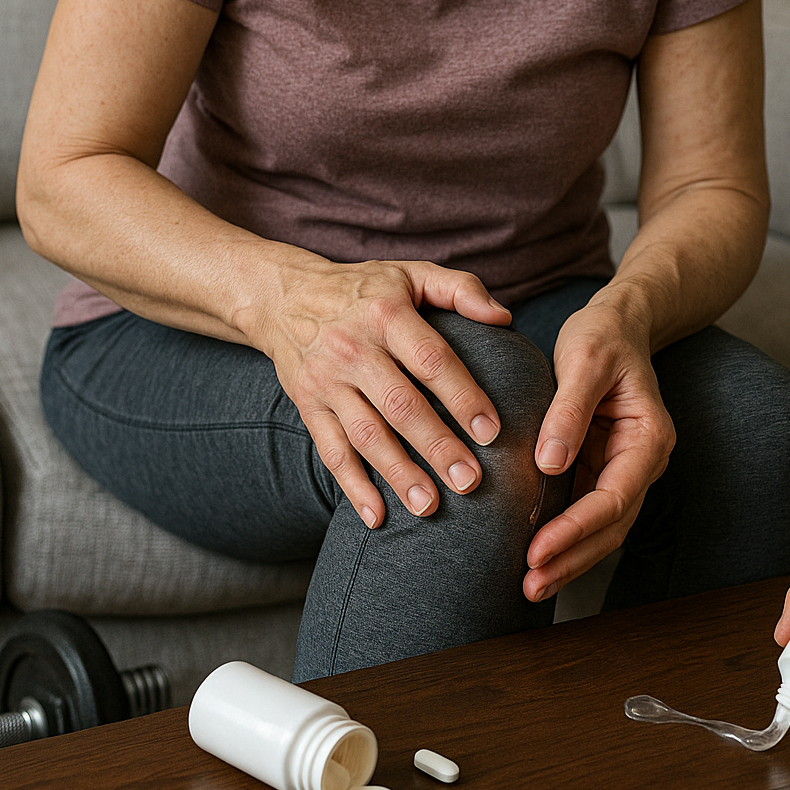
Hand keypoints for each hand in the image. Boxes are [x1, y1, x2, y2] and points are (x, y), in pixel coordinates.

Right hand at [252, 255, 509, 529]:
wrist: (285, 295)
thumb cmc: (364, 288)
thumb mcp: (411, 273)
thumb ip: (461, 289)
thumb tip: (504, 319)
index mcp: (387, 314)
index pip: (431, 360)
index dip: (463, 396)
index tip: (491, 431)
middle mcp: (354, 348)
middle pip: (401, 405)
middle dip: (437, 446)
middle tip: (470, 481)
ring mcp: (327, 381)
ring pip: (366, 435)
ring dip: (399, 474)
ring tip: (430, 507)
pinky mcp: (308, 406)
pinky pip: (330, 451)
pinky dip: (352, 487)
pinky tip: (377, 517)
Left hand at [522, 292, 674, 602]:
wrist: (618, 323)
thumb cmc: (604, 335)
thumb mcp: (585, 358)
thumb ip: (568, 410)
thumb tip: (548, 463)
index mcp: (649, 437)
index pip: (614, 497)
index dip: (576, 529)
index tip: (538, 550)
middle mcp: (642, 461)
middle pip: (612, 526)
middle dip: (573, 558)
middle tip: (531, 583)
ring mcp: (624, 468)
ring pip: (602, 528)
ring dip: (570, 558)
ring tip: (530, 585)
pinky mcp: (602, 468)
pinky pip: (586, 512)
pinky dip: (565, 538)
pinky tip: (537, 558)